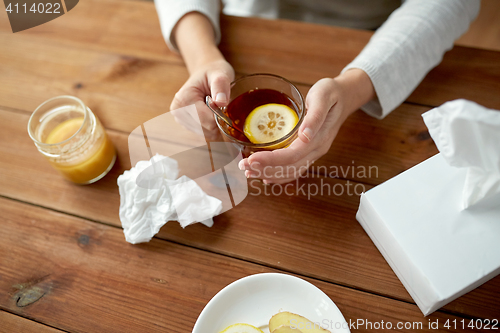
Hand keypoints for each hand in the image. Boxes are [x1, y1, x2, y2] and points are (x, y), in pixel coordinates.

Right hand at [170, 59, 233, 138]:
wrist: (205, 73)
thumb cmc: (212, 73)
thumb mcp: (220, 74)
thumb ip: (220, 86)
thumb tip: (221, 101)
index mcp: (184, 99)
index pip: (208, 121)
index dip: (221, 116)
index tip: (224, 104)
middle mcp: (178, 111)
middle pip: (207, 129)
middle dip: (218, 121)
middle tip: (219, 105)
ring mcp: (180, 119)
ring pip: (206, 133)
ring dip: (215, 124)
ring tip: (214, 107)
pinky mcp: (185, 124)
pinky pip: (204, 133)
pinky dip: (212, 126)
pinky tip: (210, 113)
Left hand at [238, 69, 374, 183]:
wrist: (344, 97)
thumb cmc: (331, 92)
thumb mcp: (323, 96)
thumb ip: (315, 116)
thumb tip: (304, 136)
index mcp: (319, 137)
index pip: (292, 155)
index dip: (270, 160)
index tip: (251, 159)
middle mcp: (317, 149)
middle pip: (289, 168)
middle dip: (265, 169)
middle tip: (243, 167)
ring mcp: (314, 153)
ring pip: (291, 171)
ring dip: (269, 174)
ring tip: (249, 172)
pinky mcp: (310, 152)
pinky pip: (294, 169)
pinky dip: (278, 175)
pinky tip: (264, 175)